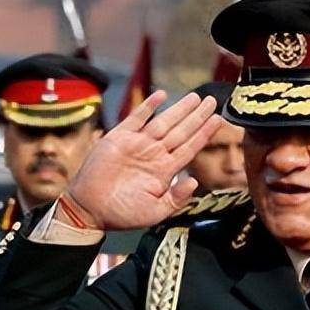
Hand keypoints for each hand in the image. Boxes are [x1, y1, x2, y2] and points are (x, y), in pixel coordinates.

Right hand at [61, 90, 221, 229]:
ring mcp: (137, 144)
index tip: (219, 120)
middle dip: (197, 116)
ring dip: (180, 109)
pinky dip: (148, 107)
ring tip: (196, 97)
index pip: (190, 148)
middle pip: (181, 131)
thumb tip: (194, 182)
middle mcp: (154, 154)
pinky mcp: (119, 138)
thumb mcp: (156, 211)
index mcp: (164, 171)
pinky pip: (137, 118)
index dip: (204, 134)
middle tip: (213, 101)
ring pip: (164, 122)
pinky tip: (162, 95)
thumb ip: (176, 198)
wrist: (90, 210)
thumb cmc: (122, 214)